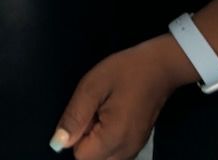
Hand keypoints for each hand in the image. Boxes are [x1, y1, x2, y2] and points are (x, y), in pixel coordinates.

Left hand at [51, 39, 189, 159]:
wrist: (159, 67)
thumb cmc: (125, 72)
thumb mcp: (92, 87)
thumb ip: (74, 117)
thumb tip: (57, 143)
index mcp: (114, 137)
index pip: (80, 156)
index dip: (76, 134)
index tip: (86, 113)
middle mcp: (127, 151)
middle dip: (86, 141)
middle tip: (95, 112)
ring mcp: (134, 149)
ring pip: (104, 158)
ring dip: (97, 141)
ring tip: (104, 113)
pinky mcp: (138, 144)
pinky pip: (115, 153)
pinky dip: (108, 141)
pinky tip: (113, 118)